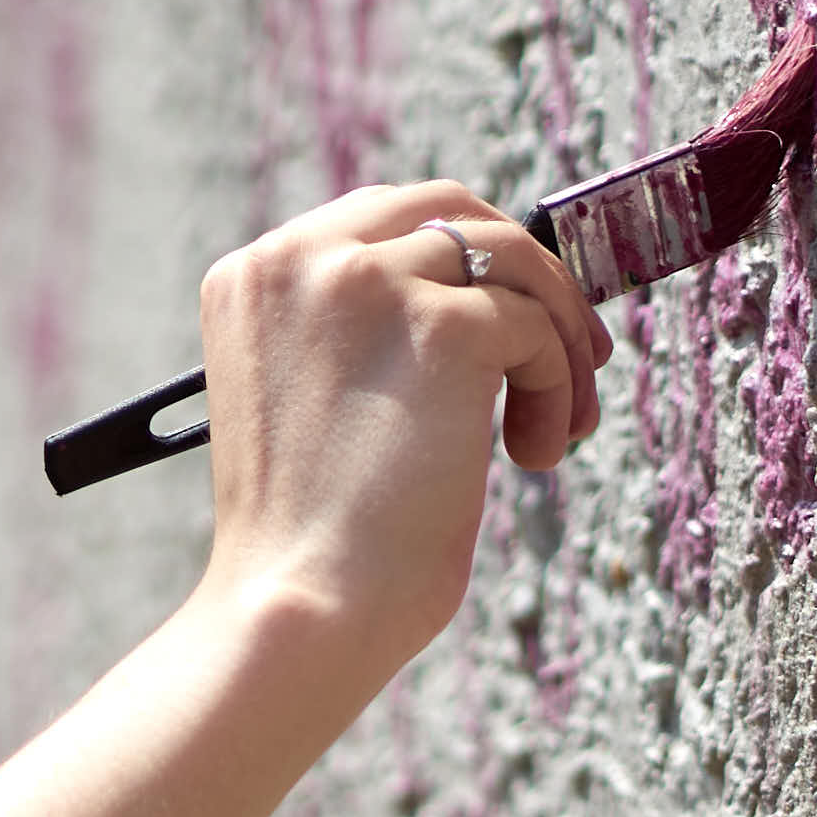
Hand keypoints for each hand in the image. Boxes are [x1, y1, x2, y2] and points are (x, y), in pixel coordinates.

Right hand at [188, 180, 609, 676]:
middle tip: (562, 352)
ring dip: (557, 341)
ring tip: (553, 427)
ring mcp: (369, 283)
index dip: (460, 265)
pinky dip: (559, 389)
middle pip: (454, 210)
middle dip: (524, 275)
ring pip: (515, 263)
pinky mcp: (442, 327)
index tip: (501, 320)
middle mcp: (301, 258)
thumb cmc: (309, 538)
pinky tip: (532, 455)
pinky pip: (539, 327)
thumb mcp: (308, 397)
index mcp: (254, 274)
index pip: (385, 218)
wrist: (302, 606)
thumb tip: (474, 296)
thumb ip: (358, 328)